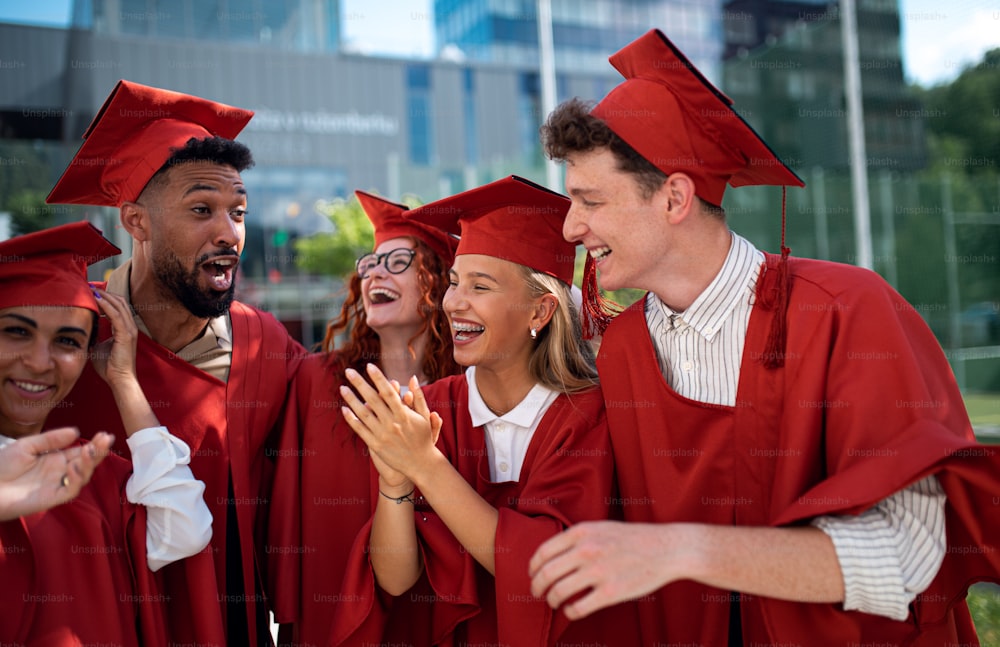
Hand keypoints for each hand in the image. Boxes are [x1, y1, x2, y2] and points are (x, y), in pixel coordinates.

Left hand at [0, 428, 114, 519]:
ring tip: (91, 450)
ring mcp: (57, 485)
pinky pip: (70, 490)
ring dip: (90, 463)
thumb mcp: (26, 446)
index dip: (94, 444)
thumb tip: (75, 431)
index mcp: (56, 459)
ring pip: (83, 476)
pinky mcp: (52, 498)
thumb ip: (50, 439)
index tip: (104, 435)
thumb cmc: (2, 467)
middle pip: (87, 462)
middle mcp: (60, 472)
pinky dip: (76, 479)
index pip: (81, 451)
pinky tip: (74, 467)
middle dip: (98, 451)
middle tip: (106, 439)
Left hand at [90, 288, 138, 387]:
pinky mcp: (125, 334)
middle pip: (120, 302)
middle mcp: (130, 326)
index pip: (118, 307)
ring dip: (104, 296)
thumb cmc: (110, 366)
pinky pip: (116, 314)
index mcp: (125, 329)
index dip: (106, 298)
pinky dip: (106, 305)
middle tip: (90, 288)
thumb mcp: (100, 347)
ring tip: (91, 290)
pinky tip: (96, 299)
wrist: (119, 379)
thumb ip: (97, 337)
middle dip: (105, 293)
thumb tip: (85, 331)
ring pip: (119, 305)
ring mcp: (129, 330)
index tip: (92, 293)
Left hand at [340, 366, 441, 485]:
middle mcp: (392, 423)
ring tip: (342, 387)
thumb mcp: (424, 416)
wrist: (420, 464)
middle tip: (349, 371)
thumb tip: (413, 378)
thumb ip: (418, 397)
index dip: (379, 378)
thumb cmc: (423, 438)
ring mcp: (382, 435)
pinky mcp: (376, 445)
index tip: (369, 366)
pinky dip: (352, 420)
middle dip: (360, 383)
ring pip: (363, 414)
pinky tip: (344, 409)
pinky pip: (361, 430)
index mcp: (404, 414)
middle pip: (373, 399)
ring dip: (351, 399)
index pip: (388, 392)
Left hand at [529, 521, 696, 619]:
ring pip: (558, 592)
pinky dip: (570, 612)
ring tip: (555, 602)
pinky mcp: (610, 593)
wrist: (665, 549)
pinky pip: (578, 608)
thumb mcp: (600, 527)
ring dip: (551, 600)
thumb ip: (577, 538)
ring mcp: (598, 572)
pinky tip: (572, 609)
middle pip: (546, 574)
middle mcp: (586, 551)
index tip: (532, 575)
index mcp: (581, 532)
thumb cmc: (632, 538)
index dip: (533, 567)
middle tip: (537, 593)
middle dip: (536, 587)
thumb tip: (551, 555)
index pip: (543, 552)